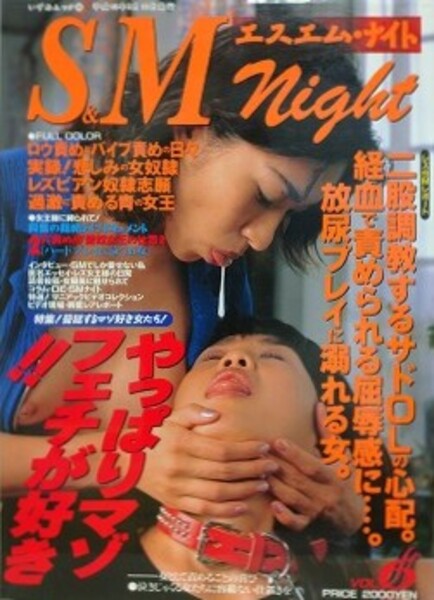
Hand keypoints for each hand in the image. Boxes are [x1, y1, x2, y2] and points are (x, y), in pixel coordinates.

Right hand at [138, 403, 278, 517]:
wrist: (125, 461)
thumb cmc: (153, 436)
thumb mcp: (171, 419)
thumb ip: (193, 412)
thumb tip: (216, 414)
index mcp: (181, 443)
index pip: (221, 449)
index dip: (246, 450)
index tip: (264, 446)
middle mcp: (180, 467)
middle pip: (224, 472)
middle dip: (252, 469)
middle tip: (272, 466)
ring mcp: (177, 487)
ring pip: (218, 493)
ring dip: (245, 490)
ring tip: (264, 484)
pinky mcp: (175, 501)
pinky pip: (204, 509)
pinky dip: (226, 510)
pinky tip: (243, 505)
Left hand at [268, 403, 363, 534]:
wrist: (352, 516)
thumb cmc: (343, 478)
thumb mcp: (340, 454)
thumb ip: (326, 431)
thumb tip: (318, 406)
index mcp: (333, 476)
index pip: (312, 465)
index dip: (295, 454)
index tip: (278, 441)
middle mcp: (325, 495)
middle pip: (298, 480)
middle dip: (278, 466)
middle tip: (259, 453)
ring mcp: (316, 511)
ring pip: (293, 498)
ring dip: (275, 485)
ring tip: (259, 472)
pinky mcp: (309, 525)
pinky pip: (296, 523)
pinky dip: (284, 516)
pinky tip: (272, 504)